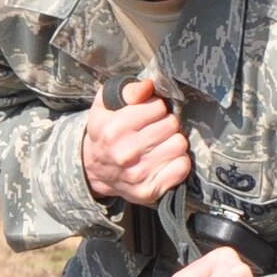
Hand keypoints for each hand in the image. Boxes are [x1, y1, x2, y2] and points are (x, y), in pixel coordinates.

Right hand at [81, 75, 191, 205]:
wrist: (93, 170)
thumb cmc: (105, 131)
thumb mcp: (105, 104)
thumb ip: (127, 90)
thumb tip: (149, 86)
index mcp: (114, 129)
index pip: (158, 107)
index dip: (156, 107)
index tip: (149, 114)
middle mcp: (126, 153)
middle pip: (171, 125)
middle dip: (166, 123)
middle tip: (156, 129)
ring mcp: (138, 174)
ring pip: (179, 145)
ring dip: (173, 141)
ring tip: (161, 144)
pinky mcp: (149, 190)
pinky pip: (182, 167)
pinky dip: (178, 161)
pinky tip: (165, 159)